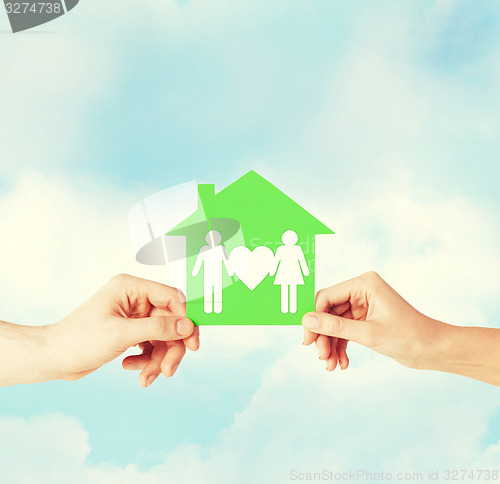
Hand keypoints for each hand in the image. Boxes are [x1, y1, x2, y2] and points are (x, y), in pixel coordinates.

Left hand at [45, 274, 198, 386]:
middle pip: (170, 322)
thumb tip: (188, 325)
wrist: (53, 358)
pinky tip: (130, 367)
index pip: (171, 298)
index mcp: (131, 288)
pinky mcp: (131, 332)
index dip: (185, 319)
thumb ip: (158, 327)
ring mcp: (134, 317)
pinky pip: (151, 346)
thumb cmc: (79, 340)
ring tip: (146, 378)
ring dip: (158, 360)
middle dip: (170, 348)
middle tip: (169, 370)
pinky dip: (146, 360)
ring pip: (163, 337)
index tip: (192, 342)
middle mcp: (135, 299)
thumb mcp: (121, 334)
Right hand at [301, 271, 450, 371]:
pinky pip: (344, 331)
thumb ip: (335, 327)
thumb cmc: (409, 336)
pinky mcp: (365, 319)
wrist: (433, 350)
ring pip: (334, 324)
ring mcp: (363, 305)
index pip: (327, 297)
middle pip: (328, 312)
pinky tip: (342, 363)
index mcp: (364, 284)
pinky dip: (341, 347)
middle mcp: (361, 291)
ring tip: (331, 365)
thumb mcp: (369, 334)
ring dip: (331, 345)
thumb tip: (307, 321)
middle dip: (324, 336)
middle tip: (321, 357)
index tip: (308, 340)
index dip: (314, 318)